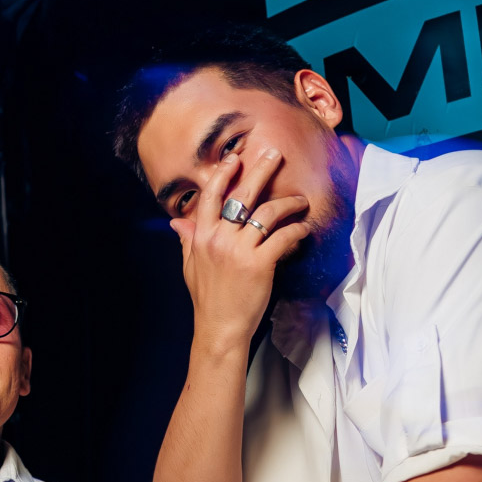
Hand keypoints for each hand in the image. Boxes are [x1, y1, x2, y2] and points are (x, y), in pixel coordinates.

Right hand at [168, 148, 312, 356]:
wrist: (219, 328)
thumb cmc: (207, 299)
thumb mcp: (190, 266)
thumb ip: (187, 240)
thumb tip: (177, 223)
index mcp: (201, 236)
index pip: (212, 196)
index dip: (223, 173)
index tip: (235, 158)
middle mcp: (219, 238)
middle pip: (242, 194)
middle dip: (260, 169)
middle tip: (275, 154)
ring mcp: (239, 250)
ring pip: (268, 213)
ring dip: (288, 202)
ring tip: (301, 200)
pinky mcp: (260, 264)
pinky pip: (283, 237)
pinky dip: (298, 230)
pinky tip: (305, 229)